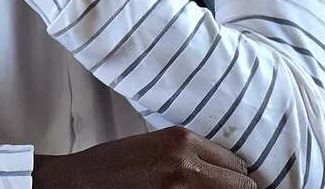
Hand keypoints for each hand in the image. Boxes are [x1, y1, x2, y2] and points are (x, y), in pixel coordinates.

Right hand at [33, 127, 256, 188]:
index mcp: (183, 140)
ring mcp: (181, 188)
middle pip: (242, 185)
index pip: (236, 163)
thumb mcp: (156, 144)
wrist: (82, 181)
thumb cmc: (115, 164)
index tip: (236, 183)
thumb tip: (220, 169)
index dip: (238, 177)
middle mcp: (187, 164)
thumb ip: (189, 152)